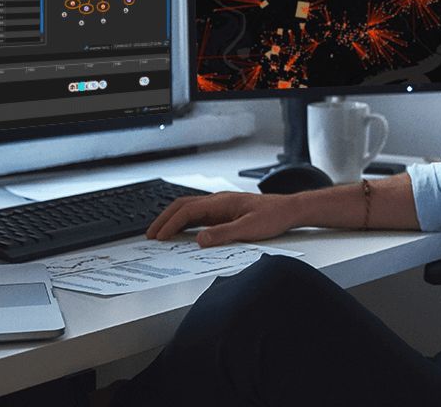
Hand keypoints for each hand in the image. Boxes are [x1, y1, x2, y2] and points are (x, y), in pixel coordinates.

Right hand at [147, 192, 301, 247]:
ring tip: (160, 234)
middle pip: (183, 206)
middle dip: (164, 220)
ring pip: (189, 209)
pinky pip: (199, 215)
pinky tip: (182, 232)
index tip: (159, 236)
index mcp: (221, 201)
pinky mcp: (226, 211)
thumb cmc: (274, 216)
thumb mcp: (249, 229)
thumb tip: (200, 240)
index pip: (187, 211)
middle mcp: (218, 201)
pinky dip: (186, 223)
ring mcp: (221, 205)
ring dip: (173, 220)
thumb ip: (224, 234)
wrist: (290, 210)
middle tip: (150, 235)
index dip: (170, 224)